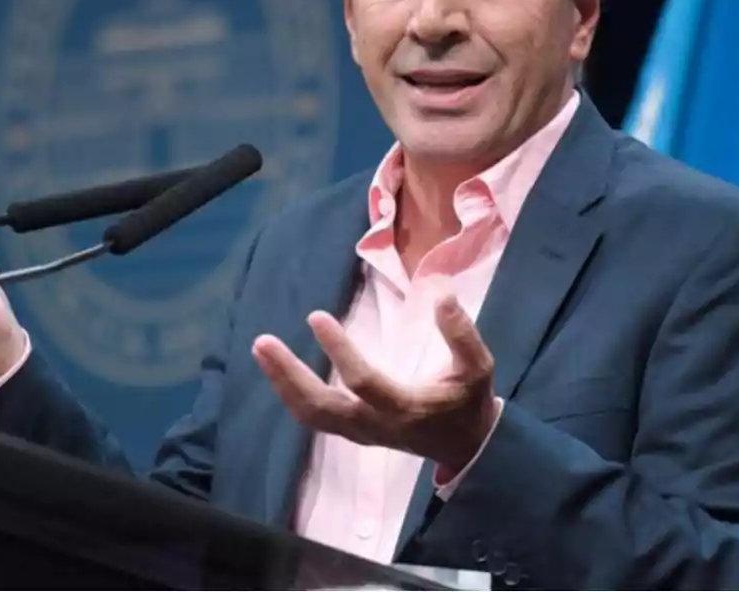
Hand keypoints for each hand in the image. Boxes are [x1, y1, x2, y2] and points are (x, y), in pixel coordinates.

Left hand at [252, 294, 500, 474]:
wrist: (465, 445)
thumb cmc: (468, 400)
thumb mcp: (477, 366)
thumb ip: (461, 332)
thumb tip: (441, 293)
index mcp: (405, 409)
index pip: (363, 382)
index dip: (338, 351)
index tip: (315, 316)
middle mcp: (376, 426)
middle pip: (322, 407)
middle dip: (289, 376)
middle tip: (262, 342)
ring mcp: (361, 434)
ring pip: (312, 416)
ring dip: (283, 384)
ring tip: (261, 350)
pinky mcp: (354, 433)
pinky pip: (315, 418)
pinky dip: (292, 395)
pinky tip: (277, 370)